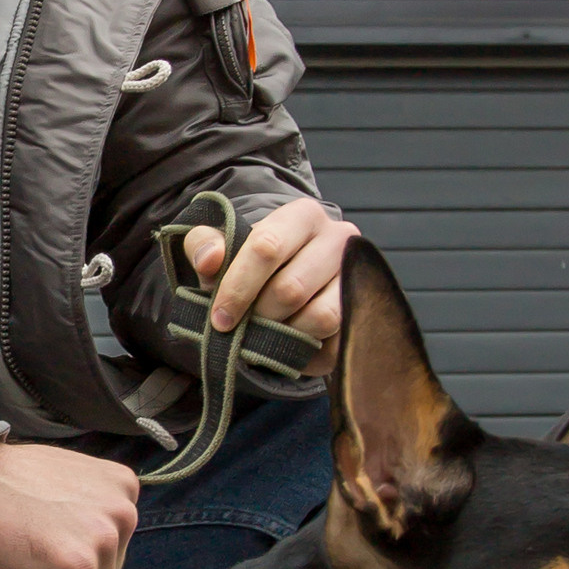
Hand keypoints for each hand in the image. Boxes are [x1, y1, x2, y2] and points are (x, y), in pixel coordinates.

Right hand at [0, 439, 140, 568]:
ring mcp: (103, 540)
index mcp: (123, 487)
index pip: (119, 544)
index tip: (54, 539)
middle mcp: (123, 512)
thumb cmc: (5, 481)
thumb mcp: (69, 480)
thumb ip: (93, 510)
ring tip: (32, 554)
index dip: (83, 551)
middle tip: (39, 544)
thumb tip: (100, 554)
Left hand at [184, 199, 359, 374]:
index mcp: (302, 215)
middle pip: (292, 288)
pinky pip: (337, 343)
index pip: (267, 247)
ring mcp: (356, 275)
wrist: (286, 277)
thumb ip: (205, 244)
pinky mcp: (363, 311)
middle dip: (260, 316)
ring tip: (267, 335)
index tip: (220, 318)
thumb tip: (209, 260)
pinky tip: (289, 347)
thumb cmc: (250, 262)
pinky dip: (307, 353)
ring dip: (285, 335)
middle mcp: (339, 239)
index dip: (237, 287)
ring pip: (321, 317)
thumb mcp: (221, 246)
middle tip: (244, 329)